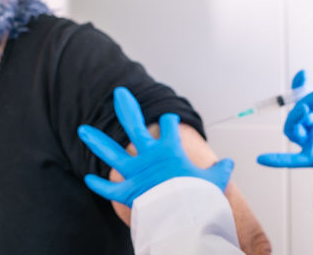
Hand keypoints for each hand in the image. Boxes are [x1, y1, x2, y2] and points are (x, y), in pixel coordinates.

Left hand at [78, 87, 234, 205]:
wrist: (187, 217)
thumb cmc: (200, 198)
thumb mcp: (215, 181)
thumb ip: (219, 170)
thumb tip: (230, 163)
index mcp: (171, 150)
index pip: (168, 127)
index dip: (168, 121)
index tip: (167, 118)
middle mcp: (149, 156)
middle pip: (133, 126)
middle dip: (126, 108)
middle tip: (119, 94)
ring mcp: (136, 173)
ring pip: (111, 153)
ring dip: (96, 141)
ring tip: (82, 129)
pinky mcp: (128, 192)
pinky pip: (109, 189)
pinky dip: (98, 185)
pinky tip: (87, 177)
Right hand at [257, 65, 312, 182]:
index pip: (304, 97)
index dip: (299, 85)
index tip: (303, 73)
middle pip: (296, 112)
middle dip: (305, 100)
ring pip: (292, 131)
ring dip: (295, 119)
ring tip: (307, 111)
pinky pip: (294, 160)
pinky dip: (278, 160)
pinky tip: (261, 158)